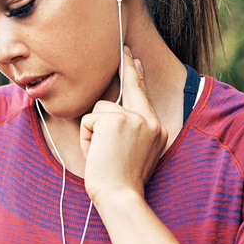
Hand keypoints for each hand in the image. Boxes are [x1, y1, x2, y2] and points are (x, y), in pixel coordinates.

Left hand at [79, 46, 167, 205]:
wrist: (121, 196)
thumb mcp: (133, 155)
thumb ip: (129, 132)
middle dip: (127, 69)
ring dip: (93, 132)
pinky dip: (87, 138)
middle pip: (131, 88)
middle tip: (124, 47)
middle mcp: (150, 121)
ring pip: (100, 110)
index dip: (137, 78)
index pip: (144, 98)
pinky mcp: (116, 120)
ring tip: (101, 154)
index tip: (135, 61)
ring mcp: (135, 119)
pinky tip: (96, 153)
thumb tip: (109, 111)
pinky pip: (89, 120)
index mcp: (157, 131)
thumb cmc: (121, 183)